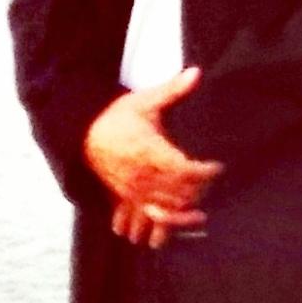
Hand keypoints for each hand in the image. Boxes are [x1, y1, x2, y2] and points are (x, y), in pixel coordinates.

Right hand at [82, 67, 222, 247]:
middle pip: (177, 194)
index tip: (217, 166)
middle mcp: (141, 175)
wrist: (84, 134)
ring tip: (199, 217)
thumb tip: (196, 72)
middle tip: (210, 184)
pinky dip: (158, 227)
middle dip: (198, 192)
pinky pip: (142, 219)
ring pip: (161, 211)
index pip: (184, 170)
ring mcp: (132, 190)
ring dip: (181, 217)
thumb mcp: (146, 101)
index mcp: (149, 151)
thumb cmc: (117, 117)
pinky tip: (171, 230)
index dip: (205, 172)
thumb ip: (173, 90)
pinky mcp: (125, 198)